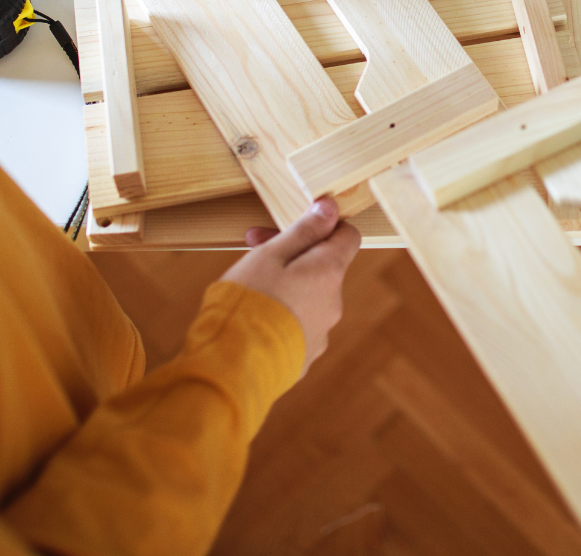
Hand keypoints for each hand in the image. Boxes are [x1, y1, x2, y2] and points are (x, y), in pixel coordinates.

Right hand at [222, 198, 360, 373]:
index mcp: (329, 273)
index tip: (294, 225)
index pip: (348, 236)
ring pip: (309, 298)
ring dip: (286, 286)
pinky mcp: (304, 358)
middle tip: (254, 247)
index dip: (323, 226)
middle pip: (324, 267)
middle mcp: (334, 304)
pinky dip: (281, 316)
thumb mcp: (271, 255)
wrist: (232, 371)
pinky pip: (297, 326)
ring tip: (247, 287)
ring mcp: (321, 334)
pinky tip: (251, 319)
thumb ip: (303, 231)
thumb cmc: (248, 303)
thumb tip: (330, 208)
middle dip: (293, 254)